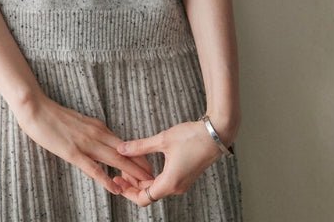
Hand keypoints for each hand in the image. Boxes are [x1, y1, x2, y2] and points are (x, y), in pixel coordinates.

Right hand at [14, 94, 154, 196]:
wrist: (35, 106)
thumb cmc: (54, 115)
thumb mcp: (79, 122)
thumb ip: (92, 132)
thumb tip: (102, 142)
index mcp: (98, 126)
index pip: (124, 143)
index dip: (138, 156)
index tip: (150, 166)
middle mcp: (96, 133)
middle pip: (124, 152)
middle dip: (141, 166)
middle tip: (156, 177)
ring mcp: (85, 143)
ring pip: (114, 160)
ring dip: (131, 173)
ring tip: (146, 183)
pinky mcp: (72, 152)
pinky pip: (93, 168)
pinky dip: (105, 179)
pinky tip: (115, 189)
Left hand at [112, 117, 233, 205]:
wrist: (216, 134)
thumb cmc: (191, 137)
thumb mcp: (162, 140)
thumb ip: (140, 147)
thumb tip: (121, 149)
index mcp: (169, 183)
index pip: (143, 198)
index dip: (128, 192)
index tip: (117, 181)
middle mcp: (176, 187)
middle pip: (148, 194)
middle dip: (132, 183)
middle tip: (120, 169)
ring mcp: (182, 182)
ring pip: (156, 187)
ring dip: (142, 179)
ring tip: (130, 165)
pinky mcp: (185, 175)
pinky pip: (165, 181)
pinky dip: (152, 175)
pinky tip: (145, 163)